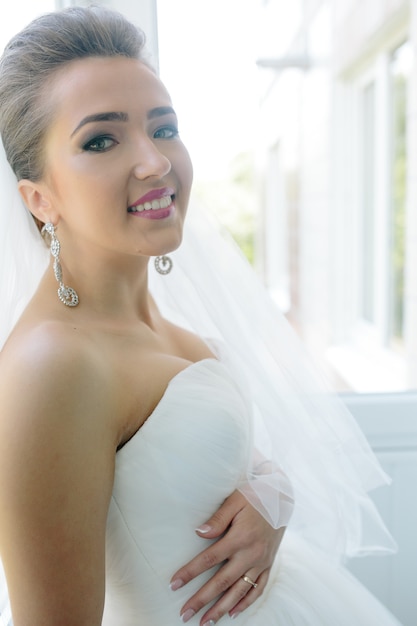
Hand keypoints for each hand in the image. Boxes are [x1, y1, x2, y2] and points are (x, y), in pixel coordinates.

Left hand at [170, 490, 284, 624]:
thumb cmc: (255, 495)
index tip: (174, 584)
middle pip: (222, 582)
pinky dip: (246, 602)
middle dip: (202, 600)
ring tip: (206, 622)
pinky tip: (233, 612)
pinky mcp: (269, 563)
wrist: (282, 496)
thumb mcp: (235, 500)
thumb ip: (218, 518)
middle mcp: (251, 553)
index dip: (191, 573)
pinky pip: (258, 588)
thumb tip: (199, 533)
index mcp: (240, 537)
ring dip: (222, 608)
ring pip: (240, 591)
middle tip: (185, 614)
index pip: (210, 559)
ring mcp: (262, 561)